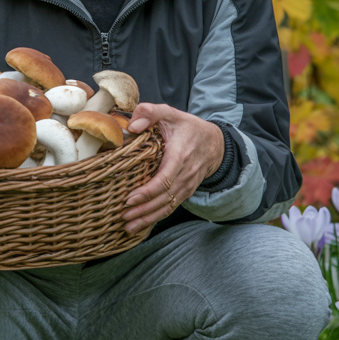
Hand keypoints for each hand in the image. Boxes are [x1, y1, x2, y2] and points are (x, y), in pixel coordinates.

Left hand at [123, 103, 224, 234]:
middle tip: (123, 217)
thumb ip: (150, 112)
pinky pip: (171, 207)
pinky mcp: (186, 192)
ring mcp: (187, 185)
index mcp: (180, 156)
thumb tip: (132, 126)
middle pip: (164, 198)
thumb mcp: (171, 113)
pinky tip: (141, 224)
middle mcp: (185, 174)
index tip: (129, 199)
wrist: (215, 143)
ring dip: (148, 218)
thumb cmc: (188, 128)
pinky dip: (156, 217)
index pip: (164, 179)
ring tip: (128, 227)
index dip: (147, 192)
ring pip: (168, 206)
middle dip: (143, 210)